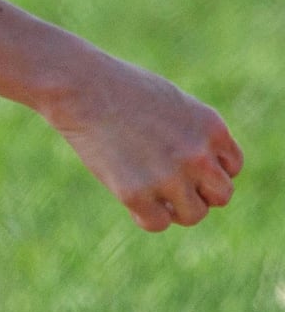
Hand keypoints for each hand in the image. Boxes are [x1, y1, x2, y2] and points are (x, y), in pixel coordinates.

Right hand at [42, 57, 242, 230]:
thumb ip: (194, 133)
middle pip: (220, 195)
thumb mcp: (172, 102)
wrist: (81, 88)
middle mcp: (197, 154)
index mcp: (211, 127)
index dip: (208, 171)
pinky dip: (145, 215)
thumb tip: (201, 169)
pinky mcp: (136, 194)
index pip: (232, 168)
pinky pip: (157, 223)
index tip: (184, 167)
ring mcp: (168, 176)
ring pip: (193, 215)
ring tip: (151, 193)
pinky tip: (129, 197)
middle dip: (199, 194)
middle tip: (171, 185)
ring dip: (175, 209)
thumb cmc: (121, 88)